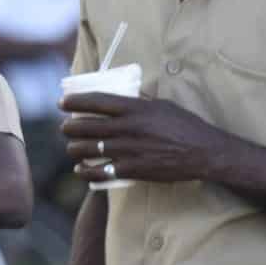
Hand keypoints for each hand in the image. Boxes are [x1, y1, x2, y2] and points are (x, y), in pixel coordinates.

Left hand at [60, 91, 229, 185]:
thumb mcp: (162, 105)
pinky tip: (80, 170)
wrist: (204, 152)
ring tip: (71, 148)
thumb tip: (125, 93)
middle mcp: (128, 127)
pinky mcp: (134, 169)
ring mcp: (129, 149)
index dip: (74, 102)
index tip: (61, 102)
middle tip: (65, 128)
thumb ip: (140, 100)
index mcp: (134, 108)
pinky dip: (87, 172)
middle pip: (86, 126)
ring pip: (89, 149)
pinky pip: (101, 171)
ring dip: (74, 149)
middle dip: (69, 128)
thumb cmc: (185, 126)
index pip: (96, 101)